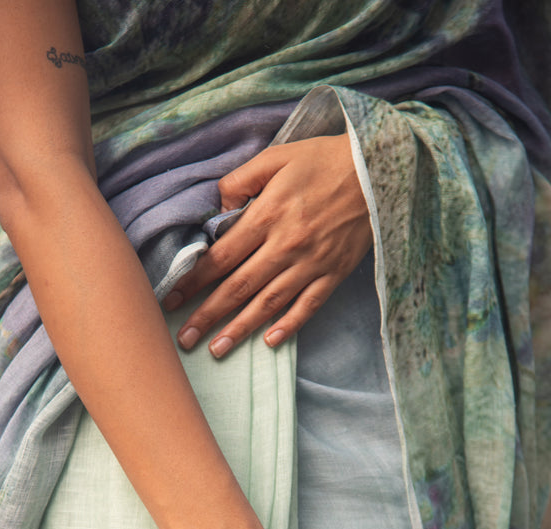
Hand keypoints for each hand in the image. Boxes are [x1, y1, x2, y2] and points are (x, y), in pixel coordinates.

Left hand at [164, 134, 371, 356]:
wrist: (379, 171)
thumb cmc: (324, 160)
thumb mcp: (277, 157)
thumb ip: (241, 180)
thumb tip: (218, 210)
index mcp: (267, 216)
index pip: (220, 257)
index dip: (193, 281)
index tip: (171, 300)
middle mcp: (286, 245)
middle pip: (238, 287)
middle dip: (207, 315)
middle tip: (184, 338)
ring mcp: (310, 264)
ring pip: (268, 303)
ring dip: (239, 329)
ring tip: (216, 349)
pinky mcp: (333, 274)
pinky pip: (308, 306)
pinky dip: (289, 325)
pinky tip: (269, 342)